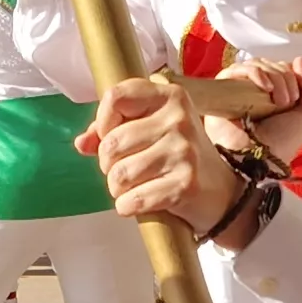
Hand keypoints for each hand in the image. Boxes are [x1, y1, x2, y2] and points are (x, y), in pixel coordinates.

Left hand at [75, 77, 245, 244]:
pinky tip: (139, 202)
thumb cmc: (177, 155)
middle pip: (112, 143)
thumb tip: (82, 143)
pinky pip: (133, 200)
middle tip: (124, 168)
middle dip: (108, 163)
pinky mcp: (185, 183)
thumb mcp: (150, 130)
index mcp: (170, 96)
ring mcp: (184, 151)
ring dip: (117, 188)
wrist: (219, 191)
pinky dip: (128, 206)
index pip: (116, 96)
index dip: (102, 120)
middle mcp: (179, 119)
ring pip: (119, 174)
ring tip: (133, 186)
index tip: (109, 134)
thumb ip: (112, 130)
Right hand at [218, 58, 301, 167]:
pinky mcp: (224, 89)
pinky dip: (255, 73)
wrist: (258, 157)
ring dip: (274, 77)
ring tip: (277, 101)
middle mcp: (257, 90)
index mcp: (276, 95)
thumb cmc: (282, 142)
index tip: (296, 98)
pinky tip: (264, 88)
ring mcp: (240, 89)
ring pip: (257, 64)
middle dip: (286, 78)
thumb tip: (298, 59)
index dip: (293, 76)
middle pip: (272, 64)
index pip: (283, 68)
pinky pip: (238, 69)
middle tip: (287, 102)